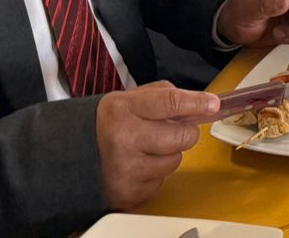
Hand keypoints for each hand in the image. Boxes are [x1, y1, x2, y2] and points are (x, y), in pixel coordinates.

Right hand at [96, 81, 216, 208]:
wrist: (76, 156)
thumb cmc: (111, 124)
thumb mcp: (130, 99)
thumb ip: (164, 96)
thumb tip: (201, 103)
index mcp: (123, 109)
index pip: (170, 102)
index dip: (196, 103)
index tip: (213, 104)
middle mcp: (124, 138)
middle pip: (181, 136)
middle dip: (184, 133)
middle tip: (172, 130)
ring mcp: (126, 169)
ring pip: (175, 161)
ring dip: (169, 155)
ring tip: (147, 149)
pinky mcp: (129, 192)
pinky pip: (162, 182)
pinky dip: (156, 174)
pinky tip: (139, 166)